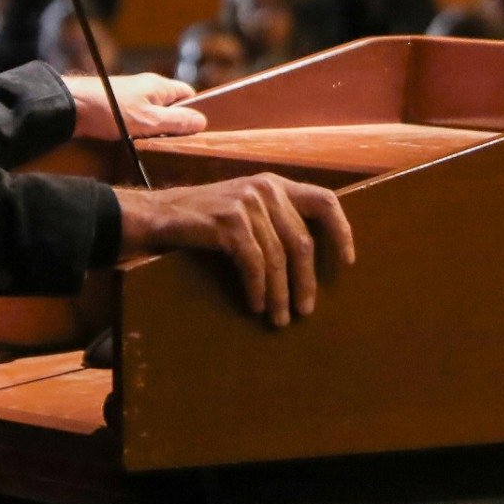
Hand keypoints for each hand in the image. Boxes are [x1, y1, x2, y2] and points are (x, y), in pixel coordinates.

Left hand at [64, 74, 208, 140]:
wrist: (72, 107)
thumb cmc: (110, 110)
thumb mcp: (149, 120)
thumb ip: (177, 121)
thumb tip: (202, 121)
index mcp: (159, 85)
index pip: (188, 93)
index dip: (195, 110)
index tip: (197, 129)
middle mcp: (147, 88)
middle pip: (171, 106)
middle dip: (175, 124)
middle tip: (177, 142)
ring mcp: (131, 98)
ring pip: (154, 115)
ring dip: (156, 129)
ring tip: (157, 145)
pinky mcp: (117, 108)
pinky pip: (138, 120)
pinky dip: (140, 131)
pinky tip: (138, 143)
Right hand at [118, 173, 355, 326]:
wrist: (155, 216)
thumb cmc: (202, 221)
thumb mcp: (245, 211)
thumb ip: (274, 222)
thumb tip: (308, 260)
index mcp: (275, 184)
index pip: (326, 201)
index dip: (342, 232)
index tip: (348, 262)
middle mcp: (265, 188)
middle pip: (302, 241)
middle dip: (307, 281)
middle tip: (304, 311)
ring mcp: (246, 203)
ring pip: (279, 257)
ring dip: (281, 294)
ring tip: (279, 318)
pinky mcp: (228, 221)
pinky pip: (254, 263)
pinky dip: (258, 288)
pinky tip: (257, 305)